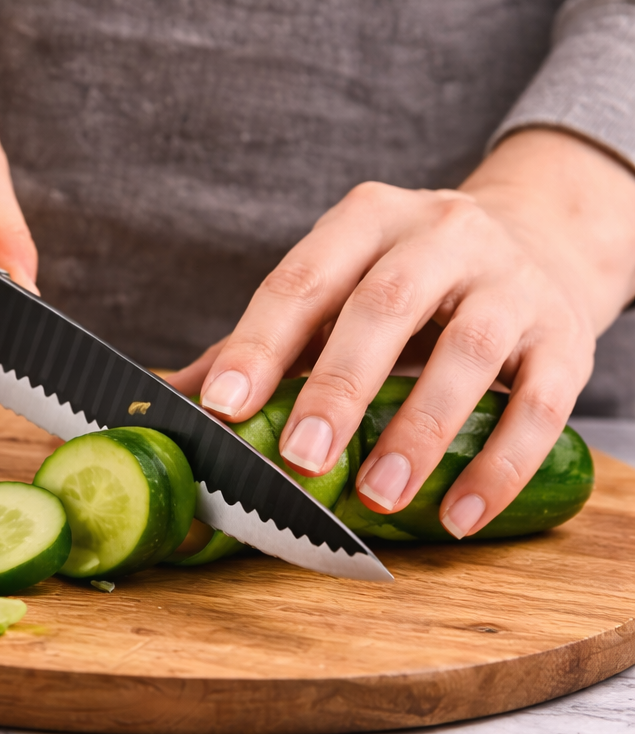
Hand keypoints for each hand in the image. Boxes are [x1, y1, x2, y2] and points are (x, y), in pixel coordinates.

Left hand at [175, 129, 634, 537]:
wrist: (536, 239)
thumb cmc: (406, 281)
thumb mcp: (337, 287)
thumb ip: (263, 342)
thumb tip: (170, 399)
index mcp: (365, 220)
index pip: (302, 280)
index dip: (259, 345)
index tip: (224, 409)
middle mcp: (439, 235)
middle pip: (385, 307)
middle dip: (339, 388)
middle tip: (301, 461)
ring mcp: (509, 282)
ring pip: (468, 352)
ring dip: (420, 430)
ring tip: (380, 493)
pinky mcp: (563, 335)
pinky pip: (540, 403)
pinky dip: (500, 464)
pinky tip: (459, 513)